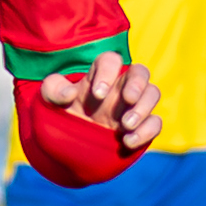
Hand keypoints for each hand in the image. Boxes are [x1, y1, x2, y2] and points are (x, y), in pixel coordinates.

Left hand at [34, 50, 162, 152]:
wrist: (69, 144)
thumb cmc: (61, 114)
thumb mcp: (49, 100)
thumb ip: (53, 90)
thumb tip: (70, 93)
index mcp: (99, 76)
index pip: (111, 60)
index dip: (108, 72)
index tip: (97, 93)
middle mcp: (120, 87)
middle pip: (140, 72)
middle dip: (137, 84)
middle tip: (127, 99)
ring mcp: (133, 106)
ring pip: (153, 94)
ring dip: (144, 107)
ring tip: (125, 125)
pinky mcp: (142, 125)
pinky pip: (156, 122)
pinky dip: (147, 131)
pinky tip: (128, 141)